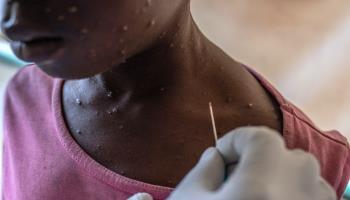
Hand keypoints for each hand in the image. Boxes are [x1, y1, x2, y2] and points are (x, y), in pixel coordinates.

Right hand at [167, 126, 336, 199]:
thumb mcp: (187, 199)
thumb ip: (203, 169)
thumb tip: (216, 156)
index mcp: (261, 185)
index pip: (260, 138)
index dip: (236, 142)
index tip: (219, 157)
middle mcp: (297, 197)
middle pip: (289, 158)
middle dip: (261, 161)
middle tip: (234, 181)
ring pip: (306, 180)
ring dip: (281, 180)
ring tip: (252, 196)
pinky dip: (295, 197)